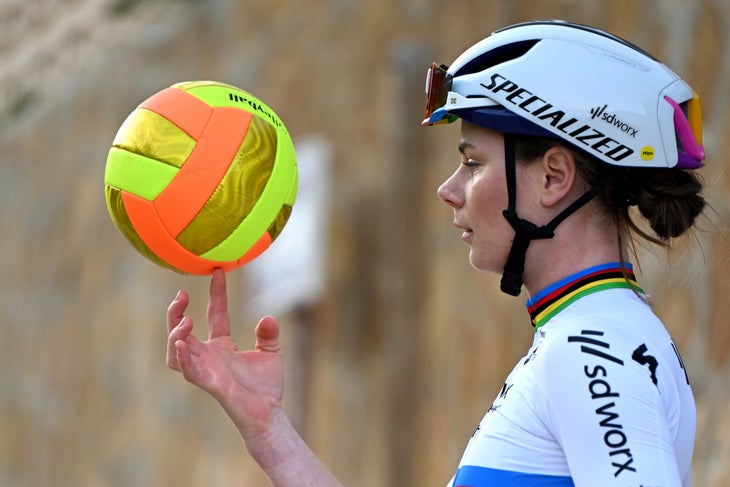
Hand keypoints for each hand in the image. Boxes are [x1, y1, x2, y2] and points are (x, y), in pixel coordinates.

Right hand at [166, 268, 284, 439]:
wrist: (269, 415)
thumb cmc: (266, 387)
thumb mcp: (271, 353)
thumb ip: (269, 334)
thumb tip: (268, 318)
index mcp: (222, 347)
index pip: (215, 314)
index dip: (216, 293)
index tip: (218, 271)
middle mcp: (209, 357)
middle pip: (182, 331)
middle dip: (176, 313)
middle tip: (181, 295)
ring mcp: (207, 370)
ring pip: (177, 351)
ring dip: (175, 334)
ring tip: (184, 320)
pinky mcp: (210, 384)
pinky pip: (190, 371)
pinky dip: (184, 357)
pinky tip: (183, 343)